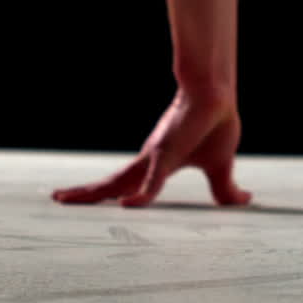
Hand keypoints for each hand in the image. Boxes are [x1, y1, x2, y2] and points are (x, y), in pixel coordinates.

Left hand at [52, 90, 250, 206]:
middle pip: (112, 181)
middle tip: (60, 198)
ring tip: (65, 199)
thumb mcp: (220, 166)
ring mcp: (155, 157)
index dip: (106, 191)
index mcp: (157, 163)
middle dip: (87, 192)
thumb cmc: (216, 125)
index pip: (126, 181)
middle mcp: (149, 160)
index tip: (86, 198)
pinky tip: (129, 206)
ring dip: (93, 193)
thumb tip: (242, 201)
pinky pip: (153, 179)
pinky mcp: (168, 153)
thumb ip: (224, 188)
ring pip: (119, 180)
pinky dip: (142, 194)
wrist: (218, 96)